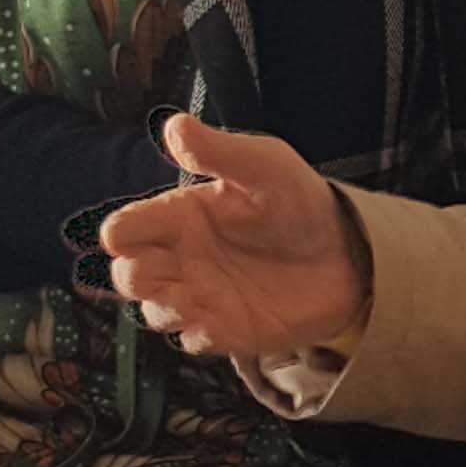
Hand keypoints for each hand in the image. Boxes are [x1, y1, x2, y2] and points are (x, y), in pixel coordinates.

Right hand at [100, 114, 371, 354]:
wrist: (346, 254)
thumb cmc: (299, 201)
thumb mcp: (265, 165)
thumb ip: (219, 150)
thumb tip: (174, 125)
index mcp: (179, 215)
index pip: (127, 227)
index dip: (119, 232)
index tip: (121, 235)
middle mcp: (180, 258)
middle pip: (128, 276)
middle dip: (133, 276)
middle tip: (157, 270)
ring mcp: (200, 297)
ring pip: (154, 312)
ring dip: (164, 308)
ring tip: (194, 296)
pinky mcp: (224, 330)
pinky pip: (193, 341)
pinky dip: (198, 334)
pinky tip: (221, 322)